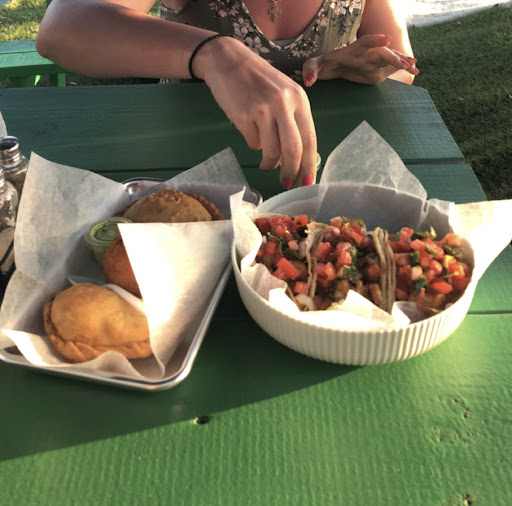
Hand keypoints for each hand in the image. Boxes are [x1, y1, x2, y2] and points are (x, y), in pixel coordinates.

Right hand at [193, 36, 317, 188]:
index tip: (307, 182)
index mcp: (299, 99)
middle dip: (291, 171)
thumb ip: (293, 121)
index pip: (310, 139)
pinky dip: (253, 145)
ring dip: (269, 164)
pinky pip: (253, 143)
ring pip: (272, 151)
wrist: (228, 61)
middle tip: (286, 183)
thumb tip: (298, 157)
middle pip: (293, 149)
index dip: (309, 164)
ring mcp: (263, 109)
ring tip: (266, 165)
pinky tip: (251, 134)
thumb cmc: (258, 81)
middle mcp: (284, 103)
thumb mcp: (284, 94)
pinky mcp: (243, 115)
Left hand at [302, 34, 418, 86]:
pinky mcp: (375, 69)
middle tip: (406, 63)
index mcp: (351, 51)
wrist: (330, 67)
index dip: (375, 40)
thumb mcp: (312, 66)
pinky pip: (391, 67)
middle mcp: (364, 54)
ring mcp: (372, 61)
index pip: (364, 43)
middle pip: (382, 53)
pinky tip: (415, 70)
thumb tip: (309, 82)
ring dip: (402, 62)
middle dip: (394, 57)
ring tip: (415, 67)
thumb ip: (310, 71)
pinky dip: (403, 68)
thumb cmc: (319, 65)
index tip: (386, 40)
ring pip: (390, 58)